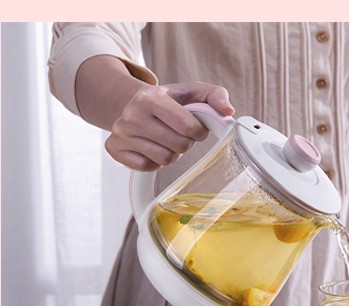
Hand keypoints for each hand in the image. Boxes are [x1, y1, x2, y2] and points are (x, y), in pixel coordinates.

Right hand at [105, 82, 234, 171]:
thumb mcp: (191, 92)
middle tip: (179, 133)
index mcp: (150, 98)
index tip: (196, 127)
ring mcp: (120, 133)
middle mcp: (131, 115)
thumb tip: (229, 112)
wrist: (132, 104)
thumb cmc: (169, 101)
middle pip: (178, 145)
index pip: (188, 126)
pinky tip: (152, 146)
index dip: (199, 131)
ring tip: (166, 139)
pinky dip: (155, 161)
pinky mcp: (115, 149)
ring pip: (165, 158)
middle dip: (186, 142)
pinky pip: (148, 167)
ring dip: (172, 152)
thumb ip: (215, 95)